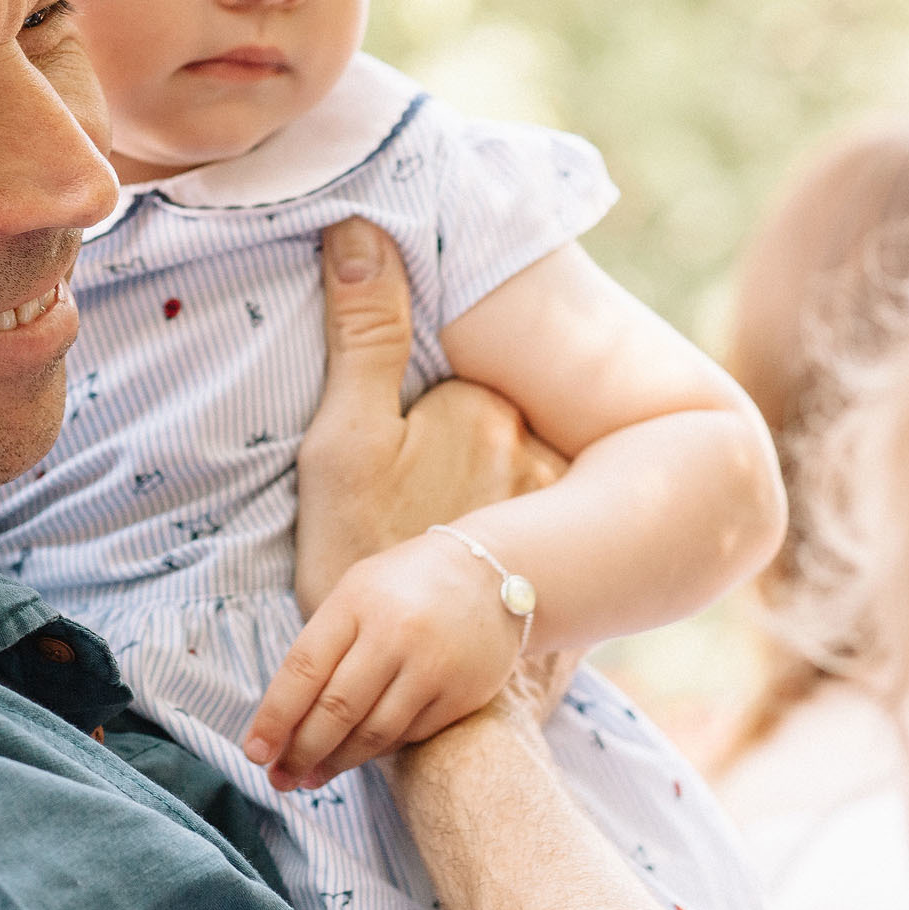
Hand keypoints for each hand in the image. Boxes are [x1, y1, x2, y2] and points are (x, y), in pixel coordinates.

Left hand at [244, 528, 528, 789]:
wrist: (491, 573)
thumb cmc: (405, 587)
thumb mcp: (357, 593)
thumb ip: (323, 646)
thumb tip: (283, 719)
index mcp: (357, 602)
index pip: (304, 668)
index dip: (274, 717)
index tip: (254, 752)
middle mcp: (395, 634)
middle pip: (336, 709)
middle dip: (301, 752)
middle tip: (280, 778)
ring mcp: (432, 666)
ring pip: (373, 733)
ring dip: (336, 763)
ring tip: (310, 778)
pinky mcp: (463, 694)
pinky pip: (409, 735)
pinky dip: (377, 750)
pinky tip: (358, 755)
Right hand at [295, 217, 566, 614]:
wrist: (396, 682)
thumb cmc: (355, 555)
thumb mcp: (340, 443)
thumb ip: (362, 333)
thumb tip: (359, 227)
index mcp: (481, 406)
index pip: (455, 377)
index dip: (415, 418)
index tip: (388, 467)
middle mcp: (536, 446)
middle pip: (489, 420)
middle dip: (455, 454)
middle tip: (410, 510)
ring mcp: (559, 505)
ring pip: (517, 472)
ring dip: (487, 496)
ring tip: (434, 543)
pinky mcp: (568, 556)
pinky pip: (543, 524)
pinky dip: (513, 538)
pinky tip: (472, 570)